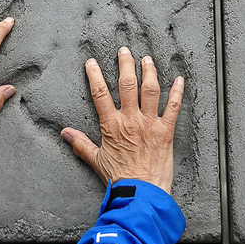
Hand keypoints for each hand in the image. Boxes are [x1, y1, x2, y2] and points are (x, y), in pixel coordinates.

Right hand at [60, 47, 183, 194]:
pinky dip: (178, 92)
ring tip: (148, 60)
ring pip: (150, 90)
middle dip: (125, 64)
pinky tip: (180, 80)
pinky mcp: (165, 131)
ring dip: (149, 72)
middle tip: (125, 51)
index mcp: (112, 125)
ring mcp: (149, 124)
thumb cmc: (119, 178)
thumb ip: (80, 143)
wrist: (140, 192)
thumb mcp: (96, 160)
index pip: (100, 93)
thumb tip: (64, 133)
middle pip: (127, 85)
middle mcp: (130, 120)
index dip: (95, 75)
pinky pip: (173, 107)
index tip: (92, 62)